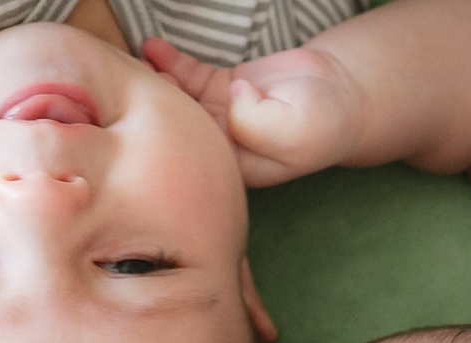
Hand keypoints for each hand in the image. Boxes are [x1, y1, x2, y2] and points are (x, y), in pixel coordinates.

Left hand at [142, 39, 361, 186]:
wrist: (341, 93)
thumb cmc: (324, 121)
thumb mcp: (295, 129)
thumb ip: (258, 121)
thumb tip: (231, 98)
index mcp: (231, 167)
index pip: (186, 160)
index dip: (159, 142)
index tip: (141, 118)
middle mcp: (218, 145)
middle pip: (171, 129)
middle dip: (147, 108)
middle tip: (130, 82)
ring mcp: (216, 115)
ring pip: (176, 98)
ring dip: (155, 80)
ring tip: (138, 60)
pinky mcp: (219, 89)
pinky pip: (188, 74)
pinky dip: (170, 60)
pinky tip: (154, 47)